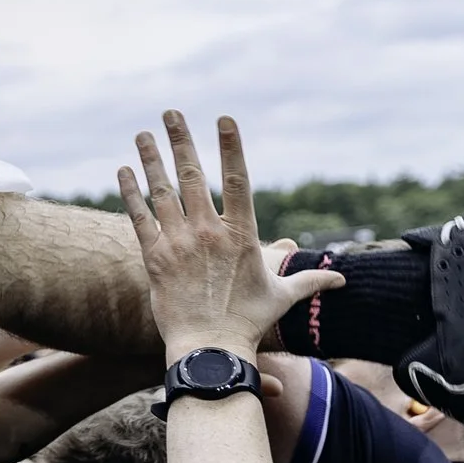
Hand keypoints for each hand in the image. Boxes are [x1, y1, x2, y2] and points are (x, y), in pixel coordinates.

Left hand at [117, 114, 345, 362]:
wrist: (210, 349)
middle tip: (171, 113)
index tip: (224, 119)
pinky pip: (140, 218)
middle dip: (182, 141)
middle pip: (193, 176)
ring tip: (144, 133)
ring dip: (152, 159)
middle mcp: (208, 233)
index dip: (230, 147)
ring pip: (163, 191)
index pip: (238, 180)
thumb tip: (340, 280)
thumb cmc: (248, 323)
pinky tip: (123, 170)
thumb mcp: (282, 297)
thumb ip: (309, 280)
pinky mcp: (155, 258)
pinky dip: (131, 192)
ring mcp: (179, 243)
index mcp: (241, 235)